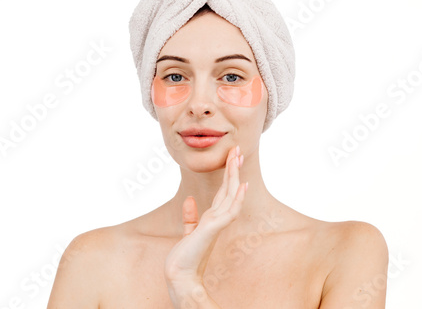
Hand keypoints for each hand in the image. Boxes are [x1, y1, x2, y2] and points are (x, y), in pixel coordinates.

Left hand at [164, 145, 247, 287]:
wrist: (179, 274)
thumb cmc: (184, 256)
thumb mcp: (188, 231)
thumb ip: (190, 216)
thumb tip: (190, 198)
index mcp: (212, 217)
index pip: (223, 191)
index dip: (228, 174)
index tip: (232, 157)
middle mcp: (217, 218)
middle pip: (229, 189)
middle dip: (233, 168)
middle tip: (238, 149)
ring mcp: (217, 223)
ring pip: (231, 195)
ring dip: (235, 176)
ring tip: (238, 158)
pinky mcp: (213, 229)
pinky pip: (229, 211)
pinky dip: (237, 198)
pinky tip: (242, 186)